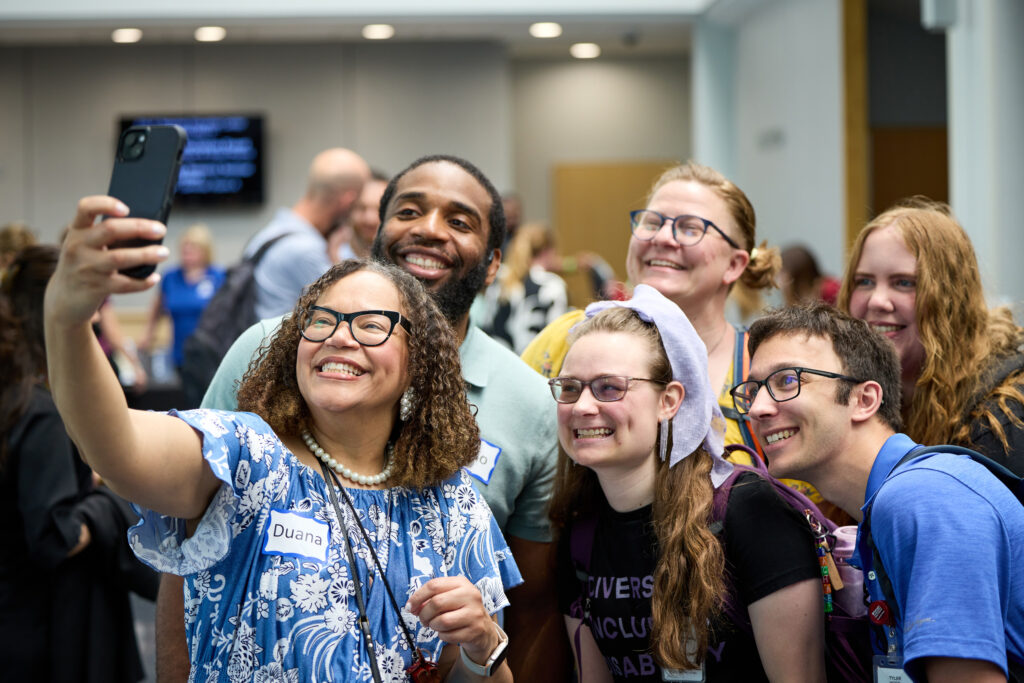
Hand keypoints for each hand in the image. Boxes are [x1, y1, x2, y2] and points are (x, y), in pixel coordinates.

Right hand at [46, 196, 167, 327]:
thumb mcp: (84, 245)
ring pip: (120, 257)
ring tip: (164, 253)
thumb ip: (105, 234)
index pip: (86, 208)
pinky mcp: (96, 289)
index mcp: (77, 231)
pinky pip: (125, 284)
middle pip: (110, 230)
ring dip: (146, 254)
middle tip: (160, 229)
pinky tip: (155, 278)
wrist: (64, 299)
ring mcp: (86, 268)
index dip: (106, 204)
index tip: (126, 208)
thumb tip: (148, 229)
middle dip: (139, 227)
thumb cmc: (84, 264)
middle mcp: (78, 247)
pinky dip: (143, 282)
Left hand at [406, 577, 498, 664]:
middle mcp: (470, 595)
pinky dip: (442, 635)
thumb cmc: (460, 610)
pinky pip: (448, 635)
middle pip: (437, 603)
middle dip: (424, 614)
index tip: (410, 607)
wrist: (482, 628)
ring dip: (433, 626)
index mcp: (461, 583)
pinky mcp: (474, 630)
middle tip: (423, 620)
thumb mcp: (449, 598)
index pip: (434, 585)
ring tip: (435, 625)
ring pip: (442, 621)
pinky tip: (446, 632)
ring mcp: (474, 613)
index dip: (417, 597)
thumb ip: (431, 598)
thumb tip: (412, 607)